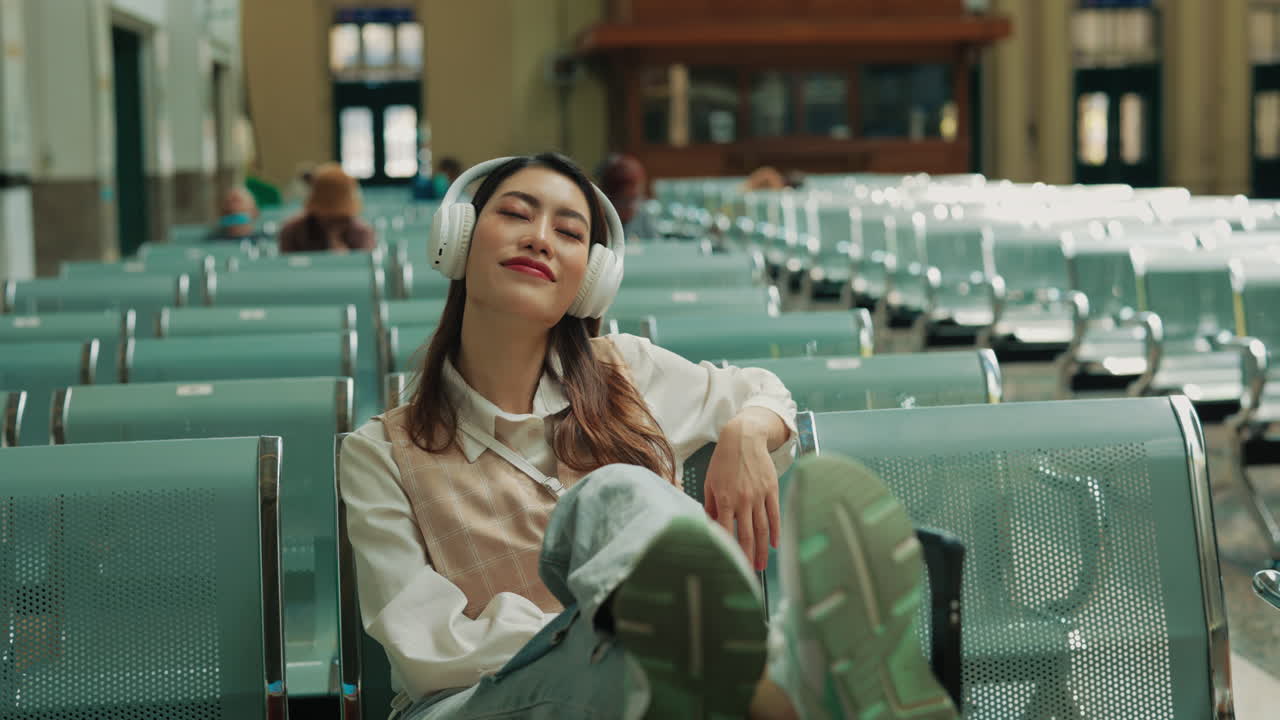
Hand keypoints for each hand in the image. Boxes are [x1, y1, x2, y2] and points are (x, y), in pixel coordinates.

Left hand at [704, 414, 781, 571]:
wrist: (744, 438)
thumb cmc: (723, 460)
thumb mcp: (709, 482)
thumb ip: (710, 506)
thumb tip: (709, 527)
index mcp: (725, 499)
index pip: (726, 532)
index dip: (728, 550)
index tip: (729, 565)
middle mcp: (743, 500)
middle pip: (747, 535)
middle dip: (748, 557)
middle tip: (747, 574)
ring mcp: (759, 495)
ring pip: (762, 529)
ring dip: (762, 550)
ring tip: (761, 566)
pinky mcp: (771, 490)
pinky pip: (774, 514)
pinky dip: (776, 531)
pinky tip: (775, 545)